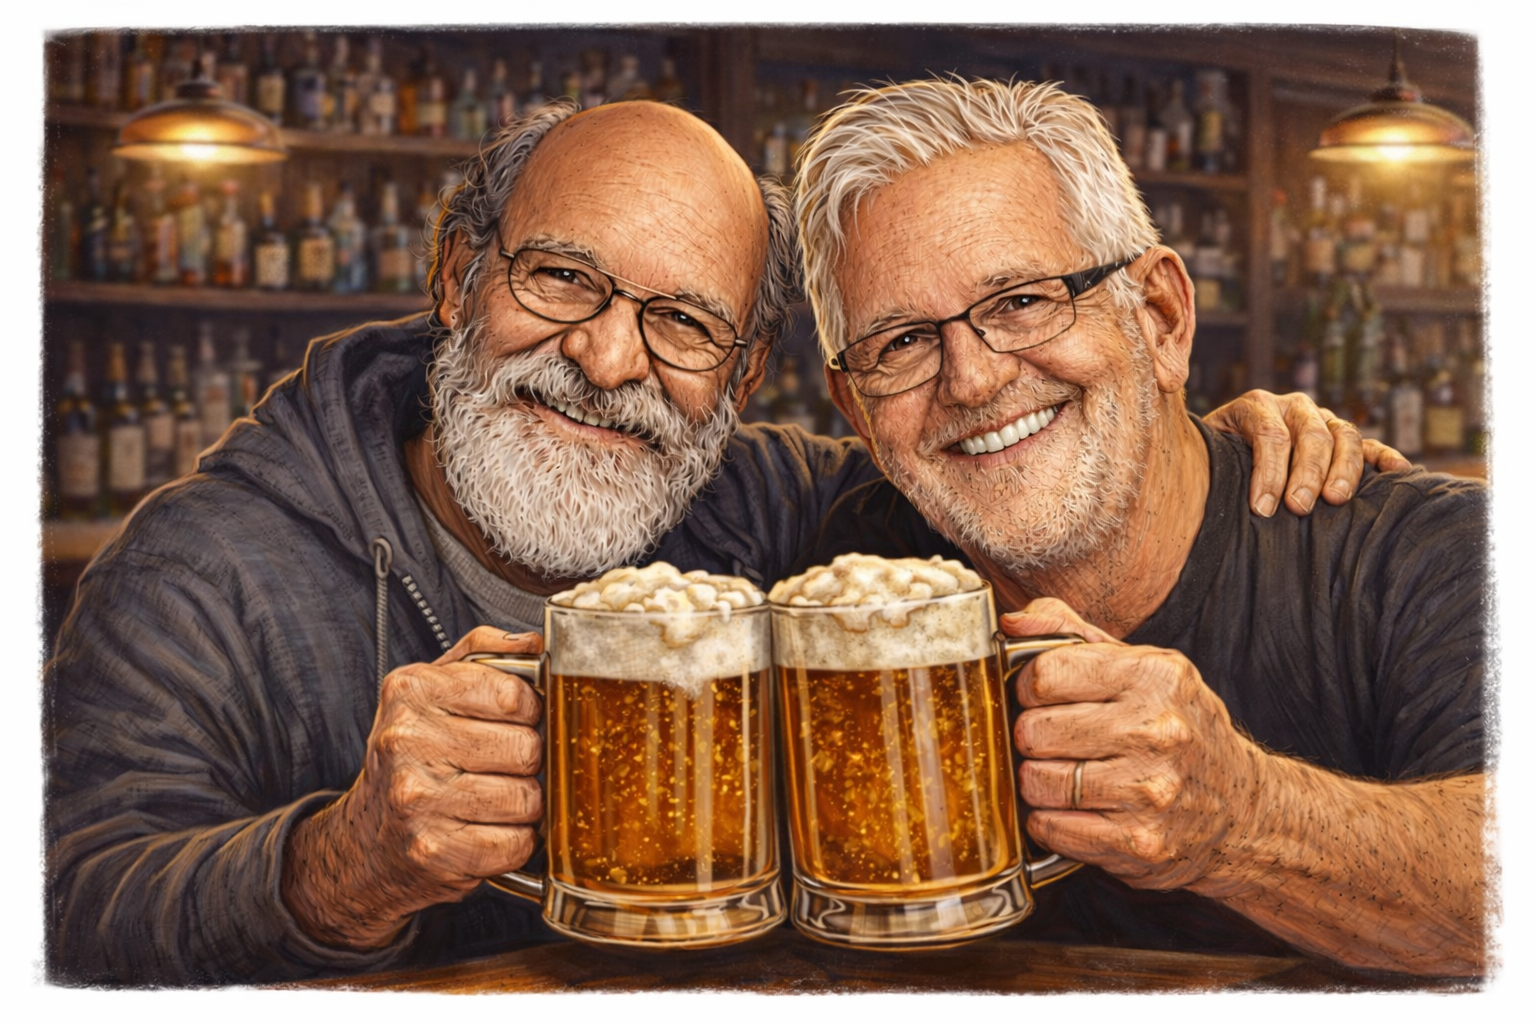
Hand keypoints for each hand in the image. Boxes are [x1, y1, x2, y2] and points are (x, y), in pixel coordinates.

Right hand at [282, 626, 544, 949]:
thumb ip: (484, 654)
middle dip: (527, 761)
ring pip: (527, 799)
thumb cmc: (413, 757)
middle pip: (527, 749)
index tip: (516, 721)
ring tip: (492, 800)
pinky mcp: (433, 852)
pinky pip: (516, 844)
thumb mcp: (432, 691)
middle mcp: (406, 742)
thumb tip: (534, 642)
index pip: (514, 695)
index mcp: (411, 691)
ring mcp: (417, 800)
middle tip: (500, 766)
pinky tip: (486, 831)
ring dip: (523, 805)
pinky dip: (513, 842)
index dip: (530, 712)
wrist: (365, 841)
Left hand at [1002, 598, 1260, 892]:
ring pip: (1036, 781)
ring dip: (1038, 782)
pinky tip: (1075, 810)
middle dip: (1032, 738)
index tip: (1040, 699)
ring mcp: (1150, 790)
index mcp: (1155, 676)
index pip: (1045, 674)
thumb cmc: (1177, 727)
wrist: (1242, 807)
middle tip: (1055, 742)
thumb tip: (1013, 621)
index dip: (1028, 688)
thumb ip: (1071, 634)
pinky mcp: (1139, 842)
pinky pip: (1050, 827)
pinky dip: (1048, 821)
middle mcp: (1157, 730)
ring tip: (1066, 776)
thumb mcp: (1140, 665)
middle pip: (1033, 730)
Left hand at [1205, 390, 1409, 517]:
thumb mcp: (1207, 453)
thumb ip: (1210, 460)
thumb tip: (1201, 488)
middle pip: (1309, 435)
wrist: (1224, 448)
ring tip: (1336, 500)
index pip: (1269, 435)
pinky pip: (1368, 443)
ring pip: (1342, 435)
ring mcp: (1320, 419)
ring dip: (1343, 468)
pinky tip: (1399, 471)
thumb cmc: (1215, 459)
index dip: (1268, 473)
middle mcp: (1291, 407)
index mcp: (1255, 406)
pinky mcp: (1341, 437)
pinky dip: (1384, 455)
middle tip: (1299, 507)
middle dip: (1306, 473)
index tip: (1263, 509)